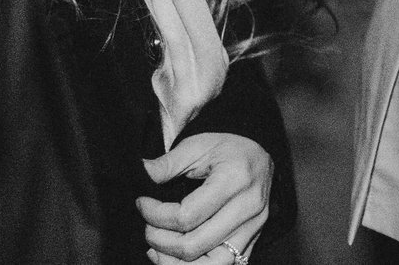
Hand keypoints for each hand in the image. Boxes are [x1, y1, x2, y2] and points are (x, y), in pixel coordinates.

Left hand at [138, 131, 271, 262]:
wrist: (258, 155)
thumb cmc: (227, 149)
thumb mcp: (197, 145)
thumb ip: (167, 163)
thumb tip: (140, 173)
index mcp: (236, 180)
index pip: (186, 217)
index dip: (155, 215)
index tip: (142, 204)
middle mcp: (249, 207)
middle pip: (194, 245)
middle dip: (160, 240)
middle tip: (148, 226)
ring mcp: (254, 227)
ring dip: (175, 261)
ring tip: (157, 246)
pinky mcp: (253, 239)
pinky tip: (173, 255)